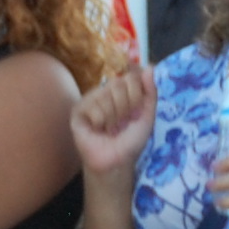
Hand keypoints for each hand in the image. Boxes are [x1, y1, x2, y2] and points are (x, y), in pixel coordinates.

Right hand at [71, 65, 156, 184]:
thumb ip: (150, 92)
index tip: (136, 113)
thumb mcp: (147, 116)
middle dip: (125, 108)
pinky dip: (100, 122)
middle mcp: (106, 91)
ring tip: (110, 130)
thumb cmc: (131, 140)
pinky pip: (93, 107)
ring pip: (105, 97)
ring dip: (112, 119)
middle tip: (122, 123)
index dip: (136, 95)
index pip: (130, 76)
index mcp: (123, 91)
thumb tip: (150, 67)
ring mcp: (91, 99)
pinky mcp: (78, 110)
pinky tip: (98, 130)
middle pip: (118, 84)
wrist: (116, 161)